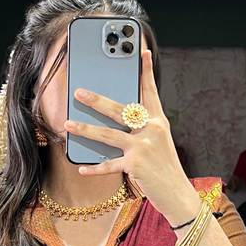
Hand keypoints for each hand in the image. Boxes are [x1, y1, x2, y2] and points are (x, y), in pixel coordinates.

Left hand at [64, 47, 201, 226]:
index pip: (150, 92)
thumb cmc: (165, 168)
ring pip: (108, 134)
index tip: (141, 51)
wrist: (177, 193)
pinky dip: (94, 168)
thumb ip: (142, 129)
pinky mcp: (135, 164)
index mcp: (159, 122)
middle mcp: (152, 130)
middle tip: (79, 92)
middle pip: (120, 110)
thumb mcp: (158, 143)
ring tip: (67, 125)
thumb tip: (117, 119)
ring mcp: (143, 147)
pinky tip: (81, 167)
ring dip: (85, 130)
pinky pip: (109, 164)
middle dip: (97, 100)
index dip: (146, 71)